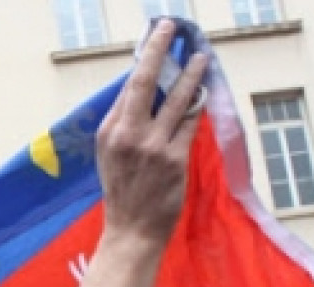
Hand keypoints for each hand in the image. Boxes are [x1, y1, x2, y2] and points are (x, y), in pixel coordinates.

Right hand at [96, 19, 207, 245]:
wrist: (131, 231)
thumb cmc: (123, 194)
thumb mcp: (111, 156)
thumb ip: (124, 126)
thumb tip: (142, 95)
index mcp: (109, 132)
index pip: (128, 88)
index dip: (144, 61)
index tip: (154, 40)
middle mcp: (128, 135)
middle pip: (145, 82)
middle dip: (158, 50)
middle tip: (169, 28)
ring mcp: (153, 146)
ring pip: (176, 99)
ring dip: (191, 75)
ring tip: (200, 58)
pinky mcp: (175, 159)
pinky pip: (191, 124)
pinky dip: (198, 107)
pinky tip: (204, 94)